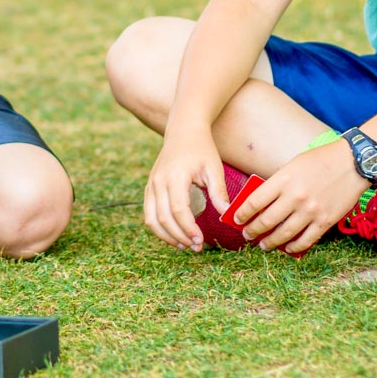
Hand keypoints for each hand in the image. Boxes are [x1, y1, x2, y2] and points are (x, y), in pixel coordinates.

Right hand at [144, 128, 226, 250]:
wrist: (183, 131)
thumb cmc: (201, 149)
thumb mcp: (214, 168)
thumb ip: (219, 192)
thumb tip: (227, 215)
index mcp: (175, 176)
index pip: (178, 209)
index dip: (188, 228)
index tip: (200, 240)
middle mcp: (158, 181)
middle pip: (163, 217)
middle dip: (179, 236)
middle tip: (196, 247)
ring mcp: (151, 184)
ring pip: (151, 219)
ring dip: (167, 236)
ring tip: (185, 245)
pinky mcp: (149, 188)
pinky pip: (149, 213)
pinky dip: (159, 228)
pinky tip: (174, 235)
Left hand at [233, 141, 365, 254]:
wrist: (354, 162)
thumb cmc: (321, 160)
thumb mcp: (293, 165)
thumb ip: (278, 183)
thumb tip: (261, 203)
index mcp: (284, 179)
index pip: (254, 201)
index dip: (242, 213)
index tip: (237, 219)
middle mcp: (295, 197)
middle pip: (266, 221)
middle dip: (252, 231)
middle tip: (247, 235)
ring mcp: (310, 211)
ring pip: (284, 234)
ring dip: (270, 242)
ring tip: (263, 245)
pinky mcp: (325, 221)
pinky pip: (305, 240)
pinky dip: (293, 247)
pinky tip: (287, 248)